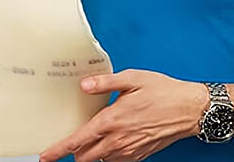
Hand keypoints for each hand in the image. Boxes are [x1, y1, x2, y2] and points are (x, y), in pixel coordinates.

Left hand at [39, 68, 207, 161]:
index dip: (58, 150)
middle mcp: (118, 140)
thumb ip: (105, 83)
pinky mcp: (139, 155)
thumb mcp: (132, 79)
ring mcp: (129, 151)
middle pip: (85, 157)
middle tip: (67, 144)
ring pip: (100, 161)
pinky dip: (108, 155)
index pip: (78, 141)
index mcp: (112, 120)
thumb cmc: (162, 92)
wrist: (189, 109)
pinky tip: (111, 140)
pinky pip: (116, 161)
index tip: (45, 155)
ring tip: (90, 139)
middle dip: (73, 154)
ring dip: (91, 154)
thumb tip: (83, 85)